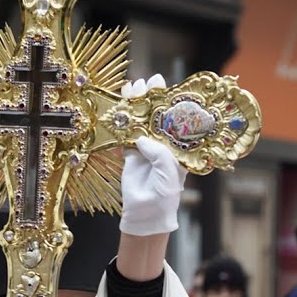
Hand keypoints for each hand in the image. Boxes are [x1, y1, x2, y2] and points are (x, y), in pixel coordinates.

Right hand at [118, 76, 186, 236]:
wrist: (146, 214)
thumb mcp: (168, 172)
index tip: (165, 87)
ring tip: (131, 88)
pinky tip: (118, 108)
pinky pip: (125, 136)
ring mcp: (145, 149)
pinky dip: (121, 123)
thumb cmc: (164, 195)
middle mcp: (162, 144)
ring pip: (140, 123)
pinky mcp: (130, 156)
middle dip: (152, 98)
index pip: (175, 120)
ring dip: (135, 106)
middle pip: (156, 116)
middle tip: (147, 82)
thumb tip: (142, 137)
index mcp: (177, 147)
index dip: (170, 102)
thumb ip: (158, 153)